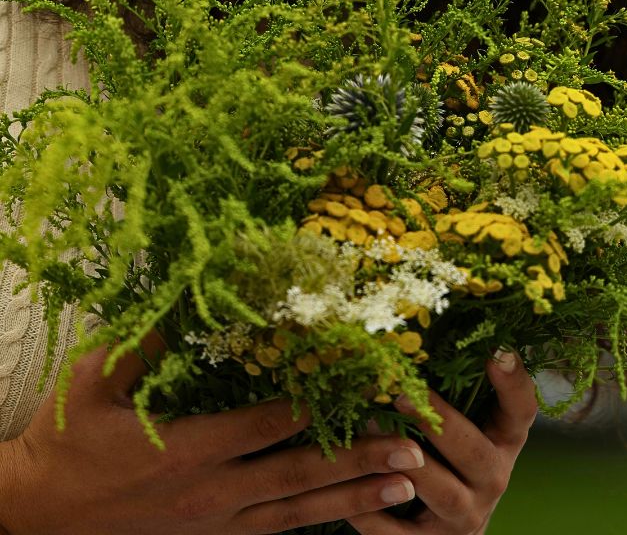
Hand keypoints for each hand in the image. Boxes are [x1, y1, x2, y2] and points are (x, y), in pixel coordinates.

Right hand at [0, 341, 424, 534]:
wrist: (33, 519)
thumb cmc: (65, 442)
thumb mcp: (93, 382)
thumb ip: (145, 342)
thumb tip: (192, 290)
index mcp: (189, 448)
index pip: (268, 423)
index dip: (319, 403)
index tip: (364, 382)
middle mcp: (212, 491)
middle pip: (299, 474)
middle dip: (360, 460)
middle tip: (415, 448)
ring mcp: (215, 522)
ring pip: (298, 510)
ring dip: (355, 496)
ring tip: (408, 484)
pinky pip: (275, 531)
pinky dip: (317, 520)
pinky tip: (352, 513)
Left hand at [348, 350, 537, 534]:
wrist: (447, 528)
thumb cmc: (450, 455)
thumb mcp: (466, 422)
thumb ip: (455, 387)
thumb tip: (416, 329)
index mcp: (504, 442)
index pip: (521, 411)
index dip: (513, 382)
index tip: (497, 349)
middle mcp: (493, 479)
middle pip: (475, 453)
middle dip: (439, 422)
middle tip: (402, 393)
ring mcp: (465, 517)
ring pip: (439, 492)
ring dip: (403, 461)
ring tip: (369, 428)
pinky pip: (397, 532)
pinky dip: (369, 508)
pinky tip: (346, 482)